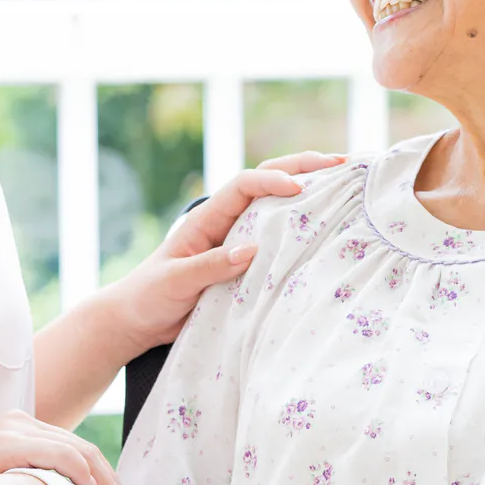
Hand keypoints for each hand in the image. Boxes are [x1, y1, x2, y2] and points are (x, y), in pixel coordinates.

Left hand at [96, 151, 346, 354]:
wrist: (137, 320)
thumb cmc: (149, 296)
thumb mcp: (175, 282)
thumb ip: (209, 267)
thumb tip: (251, 251)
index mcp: (206, 218)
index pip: (244, 186)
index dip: (272, 181)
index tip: (300, 189)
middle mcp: (226, 222)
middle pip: (267, 182)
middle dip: (303, 168)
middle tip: (343, 164)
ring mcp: (237, 240)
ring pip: (277, 207)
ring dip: (310, 192)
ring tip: (347, 184)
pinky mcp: (245, 262)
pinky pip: (278, 239)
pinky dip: (304, 228)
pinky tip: (330, 228)